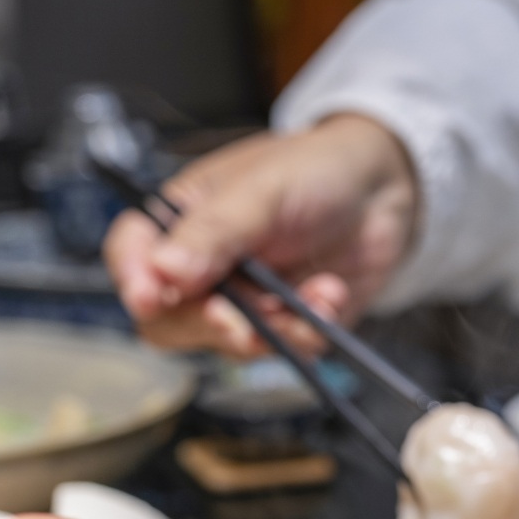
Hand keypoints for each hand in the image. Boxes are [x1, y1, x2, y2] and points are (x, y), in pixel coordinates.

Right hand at [105, 113, 418, 356]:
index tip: (150, 300)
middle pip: (169, 319)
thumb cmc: (316, 169)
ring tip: (317, 293)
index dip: (133, 280)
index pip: (131, 254)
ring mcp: (242, 300)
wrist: (387, 187)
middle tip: (243, 321)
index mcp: (181, 219)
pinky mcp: (283, 324)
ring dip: (272, 329)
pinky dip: (308, 332)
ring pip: (227, 344)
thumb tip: (164, 271)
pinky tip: (331, 294)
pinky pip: (281, 349)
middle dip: (210, 324)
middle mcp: (203, 266)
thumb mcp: (264, 189)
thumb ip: (216, 231)